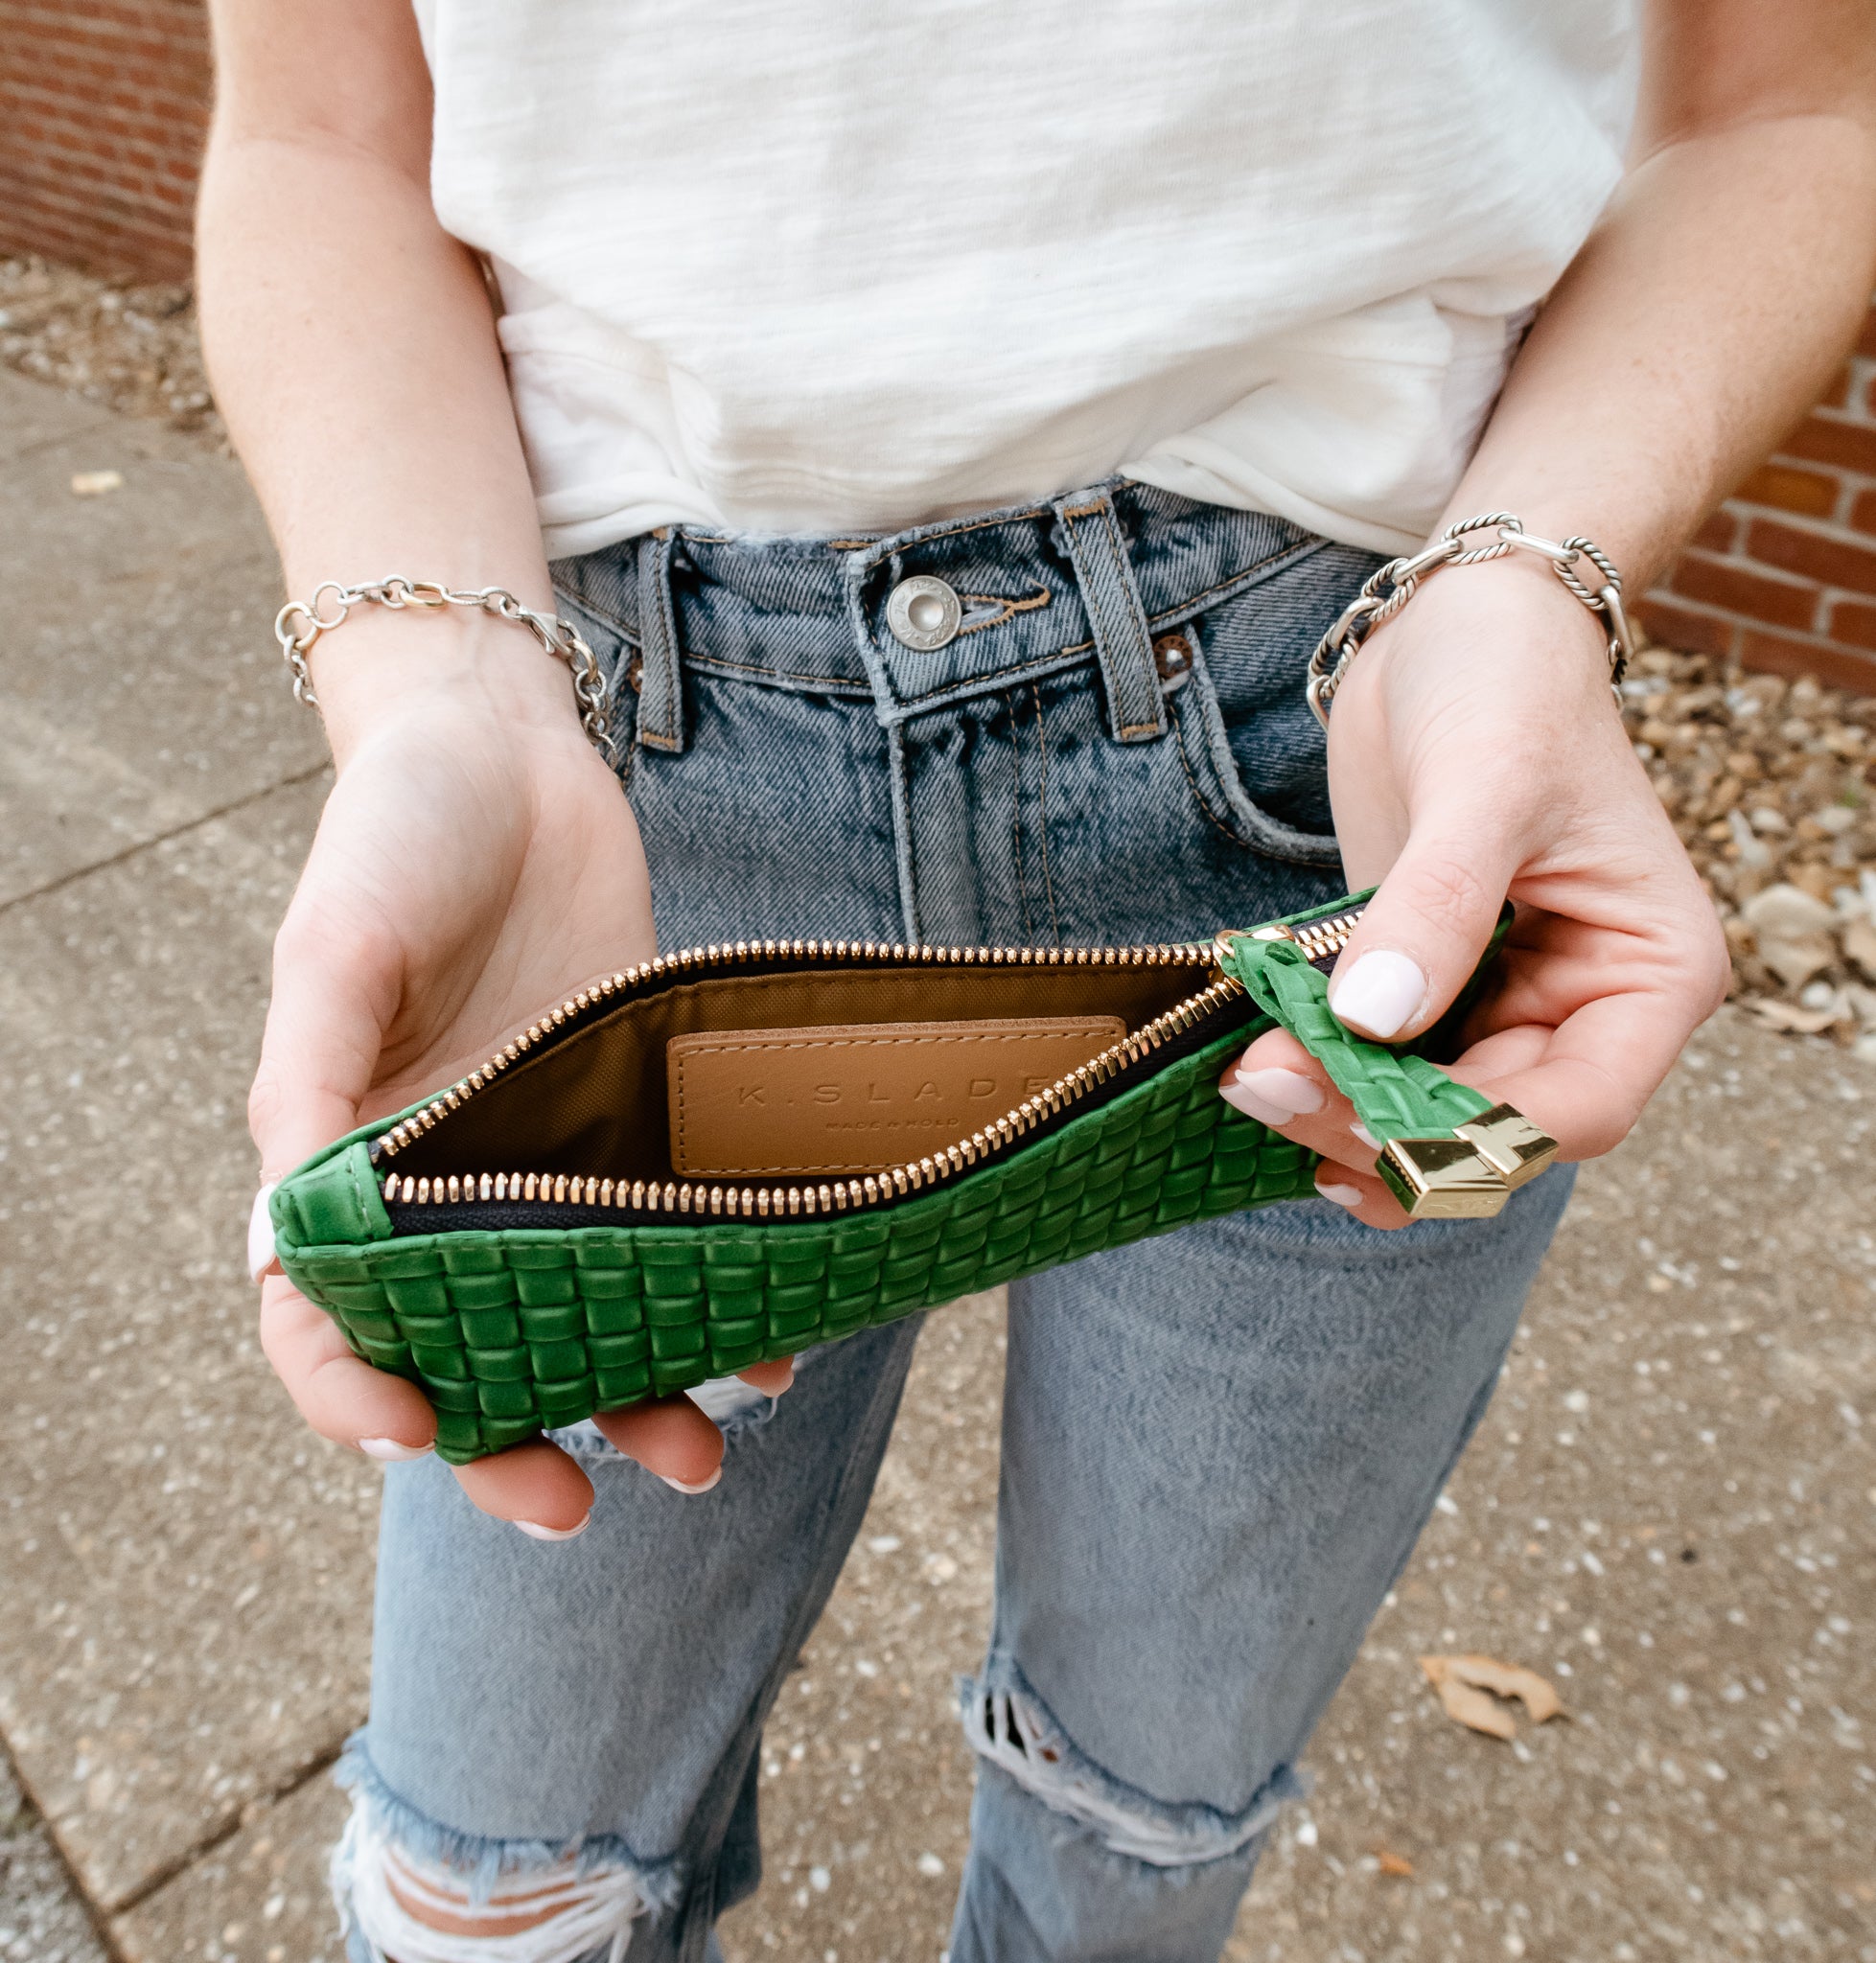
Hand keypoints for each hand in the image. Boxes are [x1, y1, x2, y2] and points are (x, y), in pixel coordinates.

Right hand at [250, 645, 787, 1533]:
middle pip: (470, 1356)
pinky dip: (718, 1297)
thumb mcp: (333, 947)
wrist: (513, 750)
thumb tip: (284, 1237)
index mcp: (346, 1162)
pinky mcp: (641, 1121)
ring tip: (704, 1452)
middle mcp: (448, 1186)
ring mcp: (551, 1164)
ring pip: (587, 1319)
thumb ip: (310, 1081)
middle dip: (516, 1445)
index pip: (328, 1323)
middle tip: (575, 1507)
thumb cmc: (397, 835)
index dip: (357, 1400)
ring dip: (635, 1397)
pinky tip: (772, 1342)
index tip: (418, 1438)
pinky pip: (678, 1235)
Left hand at [1219, 555, 1729, 1227]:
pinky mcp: (1429, 989)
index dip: (1471, 1137)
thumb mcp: (1485, 784)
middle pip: (1491, 1129)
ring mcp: (1505, 1006)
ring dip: (1341, 1114)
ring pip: (1428, 1115)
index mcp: (1650, 977)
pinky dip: (1325, 1075)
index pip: (1578, 1110)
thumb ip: (1437, 906)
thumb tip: (1373, 1022)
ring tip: (1253, 1085)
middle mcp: (1586, 1011)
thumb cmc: (1508, 685)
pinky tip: (1262, 1070)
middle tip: (1268, 1091)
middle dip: (1382, 1127)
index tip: (1362, 1117)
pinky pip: (1381, 1066)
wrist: (1458, 628)